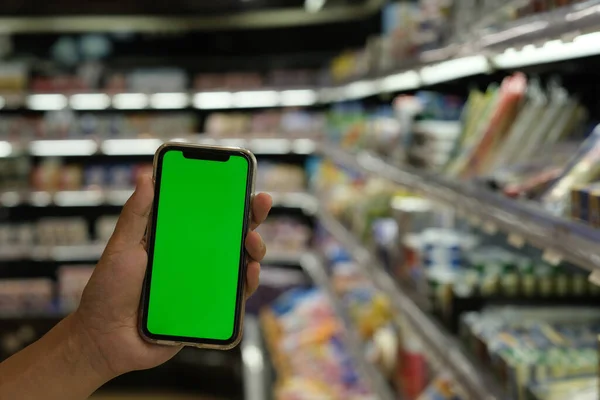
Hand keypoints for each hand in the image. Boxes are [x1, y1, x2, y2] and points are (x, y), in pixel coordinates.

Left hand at [73, 175, 271, 378]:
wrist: (104, 339)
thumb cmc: (108, 290)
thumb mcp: (121, 247)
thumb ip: (135, 214)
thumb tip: (145, 175)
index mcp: (177, 240)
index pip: (208, 215)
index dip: (228, 198)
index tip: (242, 181)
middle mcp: (195, 260)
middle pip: (231, 236)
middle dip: (251, 218)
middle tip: (260, 204)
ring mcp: (204, 285)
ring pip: (239, 264)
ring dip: (254, 250)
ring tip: (253, 241)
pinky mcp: (209, 311)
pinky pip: (235, 297)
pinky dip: (247, 284)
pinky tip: (249, 272)